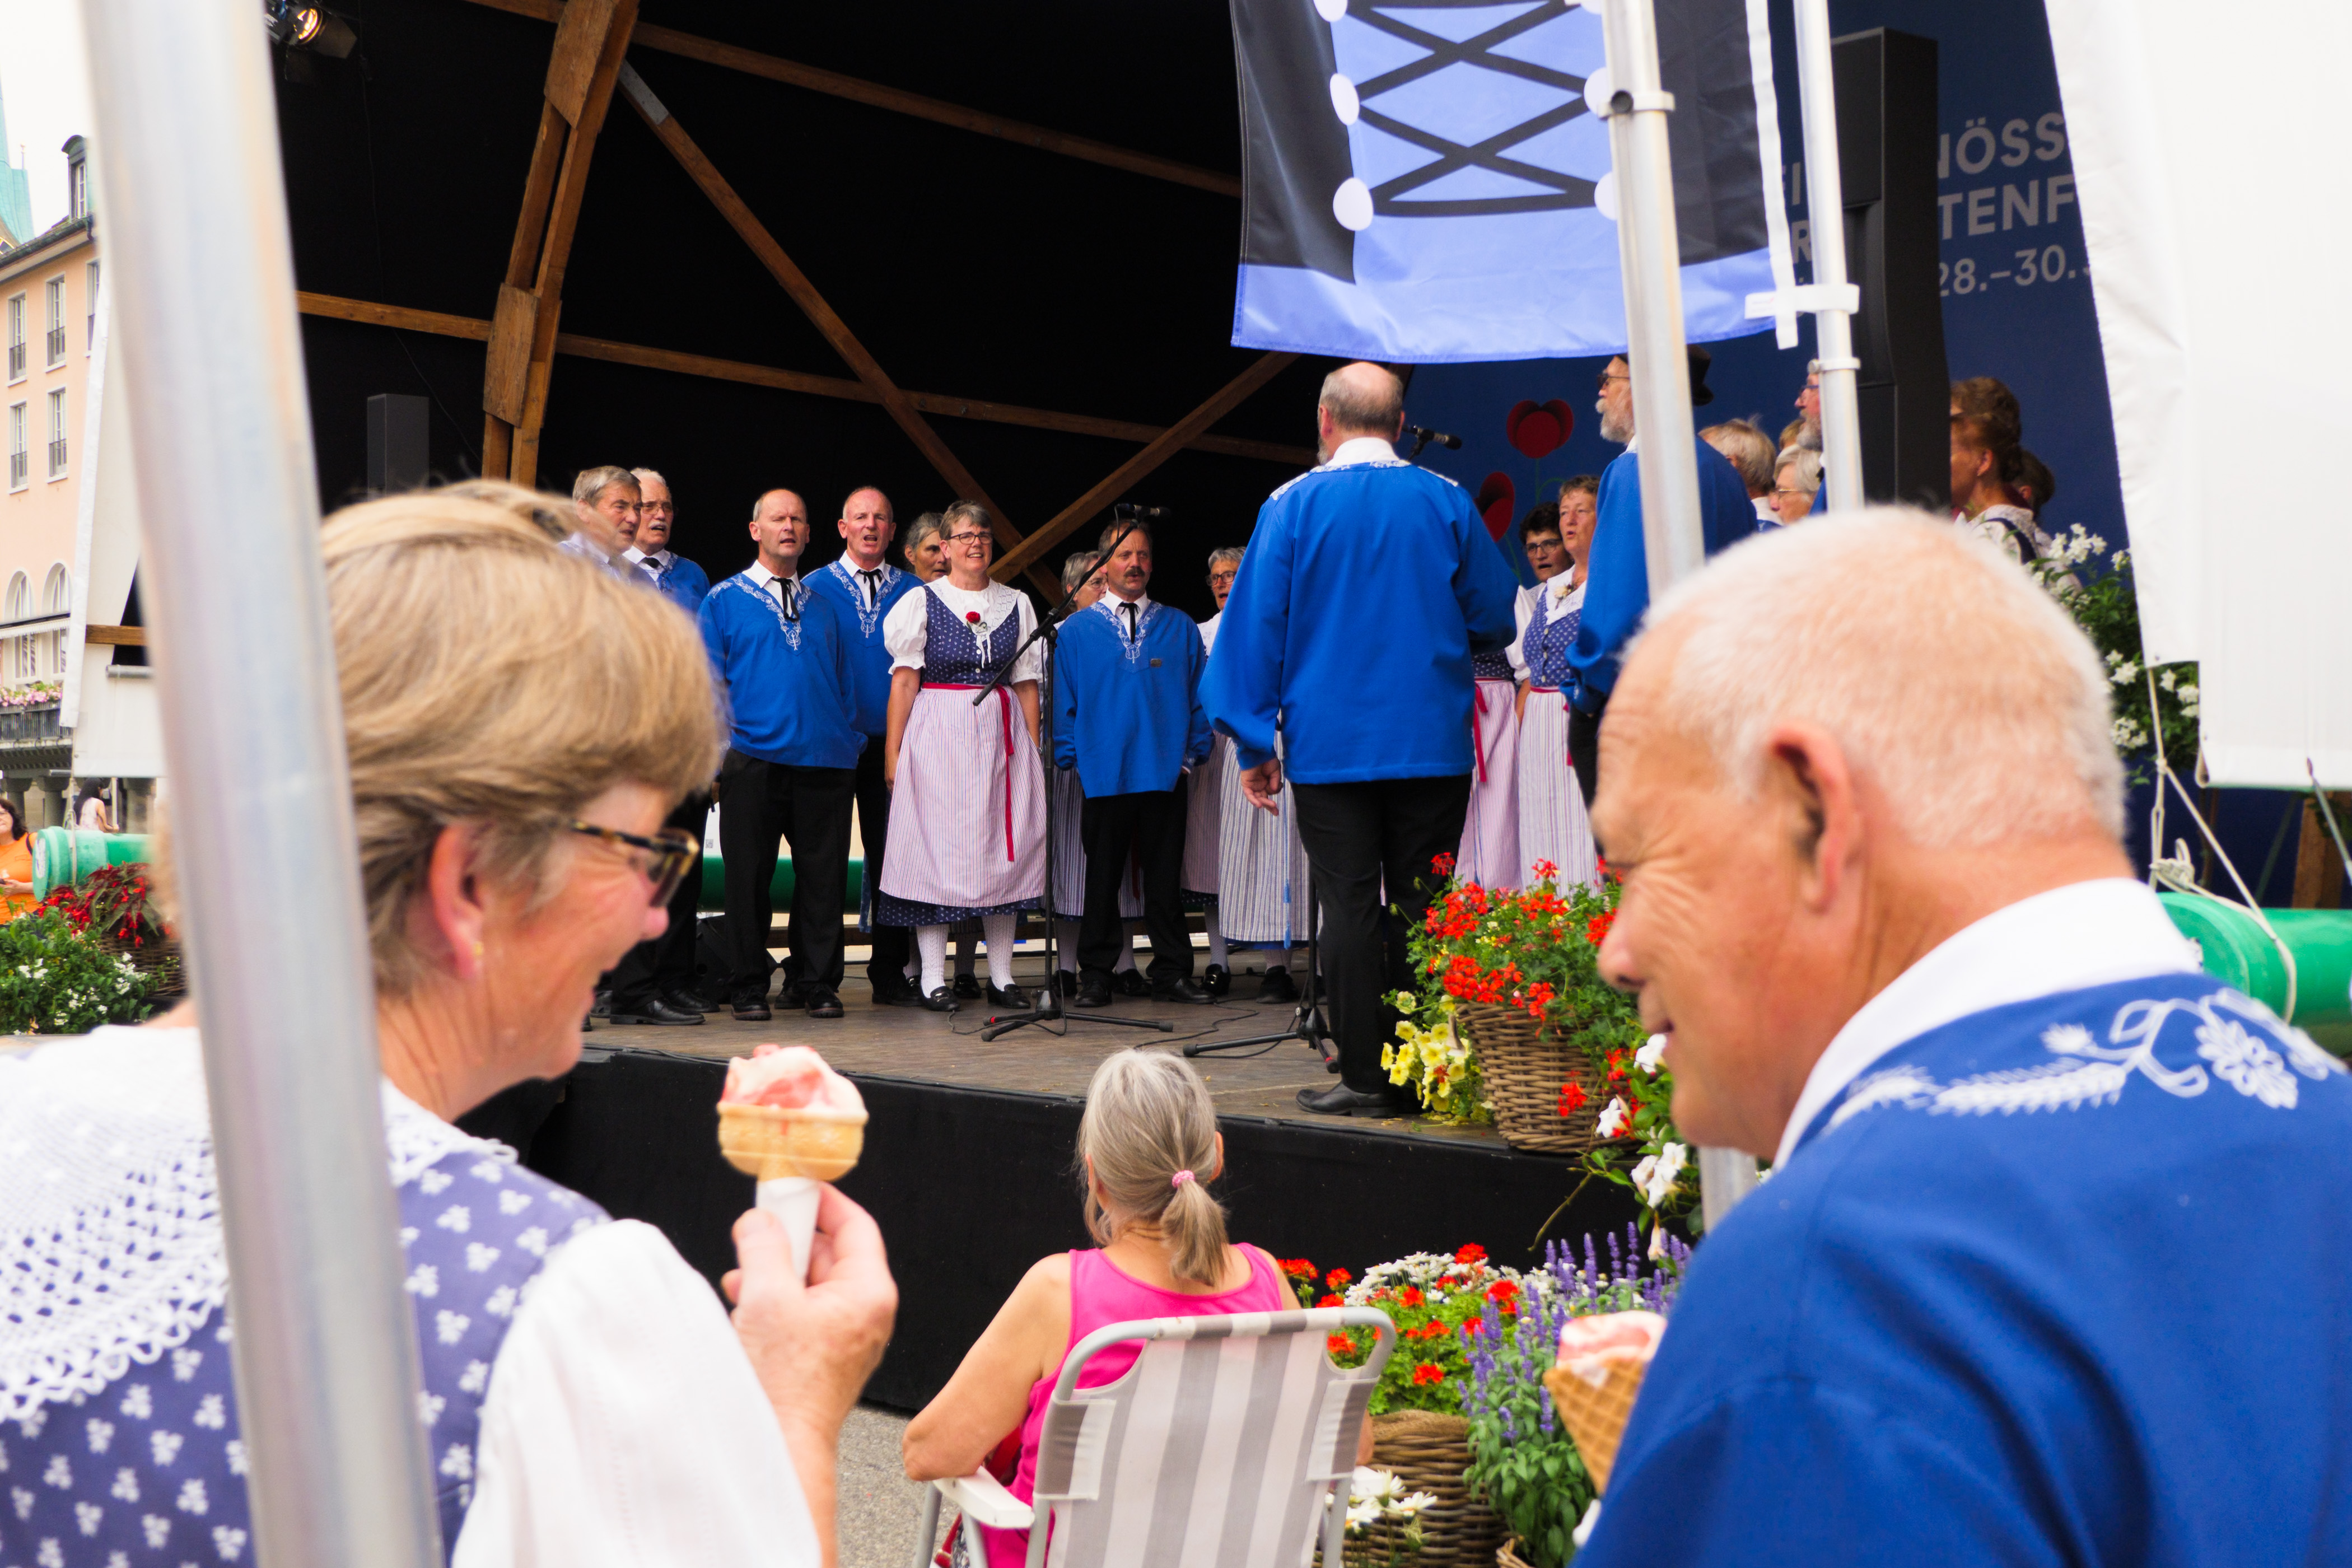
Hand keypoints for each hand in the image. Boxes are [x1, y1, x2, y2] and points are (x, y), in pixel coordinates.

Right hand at [726, 1186, 896, 1433]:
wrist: (779, 1443)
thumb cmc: (787, 1386)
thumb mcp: (768, 1297)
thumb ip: (764, 1247)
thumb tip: (759, 1220)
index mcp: (869, 1292)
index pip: (856, 1225)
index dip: (824, 1200)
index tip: (797, 1186)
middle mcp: (864, 1312)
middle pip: (827, 1252)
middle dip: (787, 1242)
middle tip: (758, 1232)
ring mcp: (844, 1334)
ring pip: (808, 1282)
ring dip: (772, 1274)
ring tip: (743, 1279)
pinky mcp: (822, 1353)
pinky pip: (800, 1310)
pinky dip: (772, 1301)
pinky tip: (745, 1305)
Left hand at [1239, 758, 1283, 812]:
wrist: (1259, 751)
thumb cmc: (1268, 759)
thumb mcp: (1276, 771)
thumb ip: (1275, 781)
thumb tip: (1274, 790)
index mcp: (1266, 783)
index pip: (1269, 795)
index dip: (1272, 804)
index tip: (1277, 812)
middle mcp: (1259, 785)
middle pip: (1263, 799)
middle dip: (1269, 806)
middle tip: (1275, 812)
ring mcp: (1252, 785)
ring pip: (1257, 798)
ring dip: (1264, 802)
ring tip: (1272, 805)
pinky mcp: (1246, 783)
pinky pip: (1249, 794)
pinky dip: (1253, 800)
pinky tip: (1259, 805)